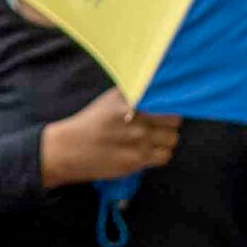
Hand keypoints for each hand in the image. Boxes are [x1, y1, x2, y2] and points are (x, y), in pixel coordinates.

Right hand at [39, 101, 180, 186]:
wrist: (71, 148)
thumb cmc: (93, 122)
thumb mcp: (112, 99)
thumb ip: (136, 93)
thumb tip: (160, 87)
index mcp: (132, 101)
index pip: (168, 99)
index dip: (170, 104)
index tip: (167, 108)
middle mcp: (137, 119)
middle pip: (174, 121)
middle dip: (168, 124)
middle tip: (157, 126)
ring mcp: (139, 140)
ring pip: (172, 140)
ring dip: (165, 141)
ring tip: (151, 140)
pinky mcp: (138, 159)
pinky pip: (164, 156)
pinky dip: (160, 155)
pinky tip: (148, 151)